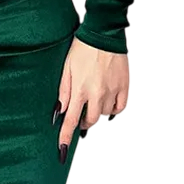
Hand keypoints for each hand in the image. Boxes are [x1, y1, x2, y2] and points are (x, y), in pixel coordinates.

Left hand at [54, 36, 128, 158]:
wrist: (103, 33)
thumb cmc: (81, 48)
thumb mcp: (66, 67)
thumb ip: (63, 91)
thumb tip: (59, 112)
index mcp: (80, 89)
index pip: (71, 120)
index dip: (66, 137)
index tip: (62, 151)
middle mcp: (97, 93)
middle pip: (90, 120)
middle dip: (83, 121)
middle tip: (80, 114)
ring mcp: (112, 91)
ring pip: (104, 114)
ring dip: (96, 112)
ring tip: (92, 98)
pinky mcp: (124, 86)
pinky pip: (119, 107)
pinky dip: (113, 109)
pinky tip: (107, 103)